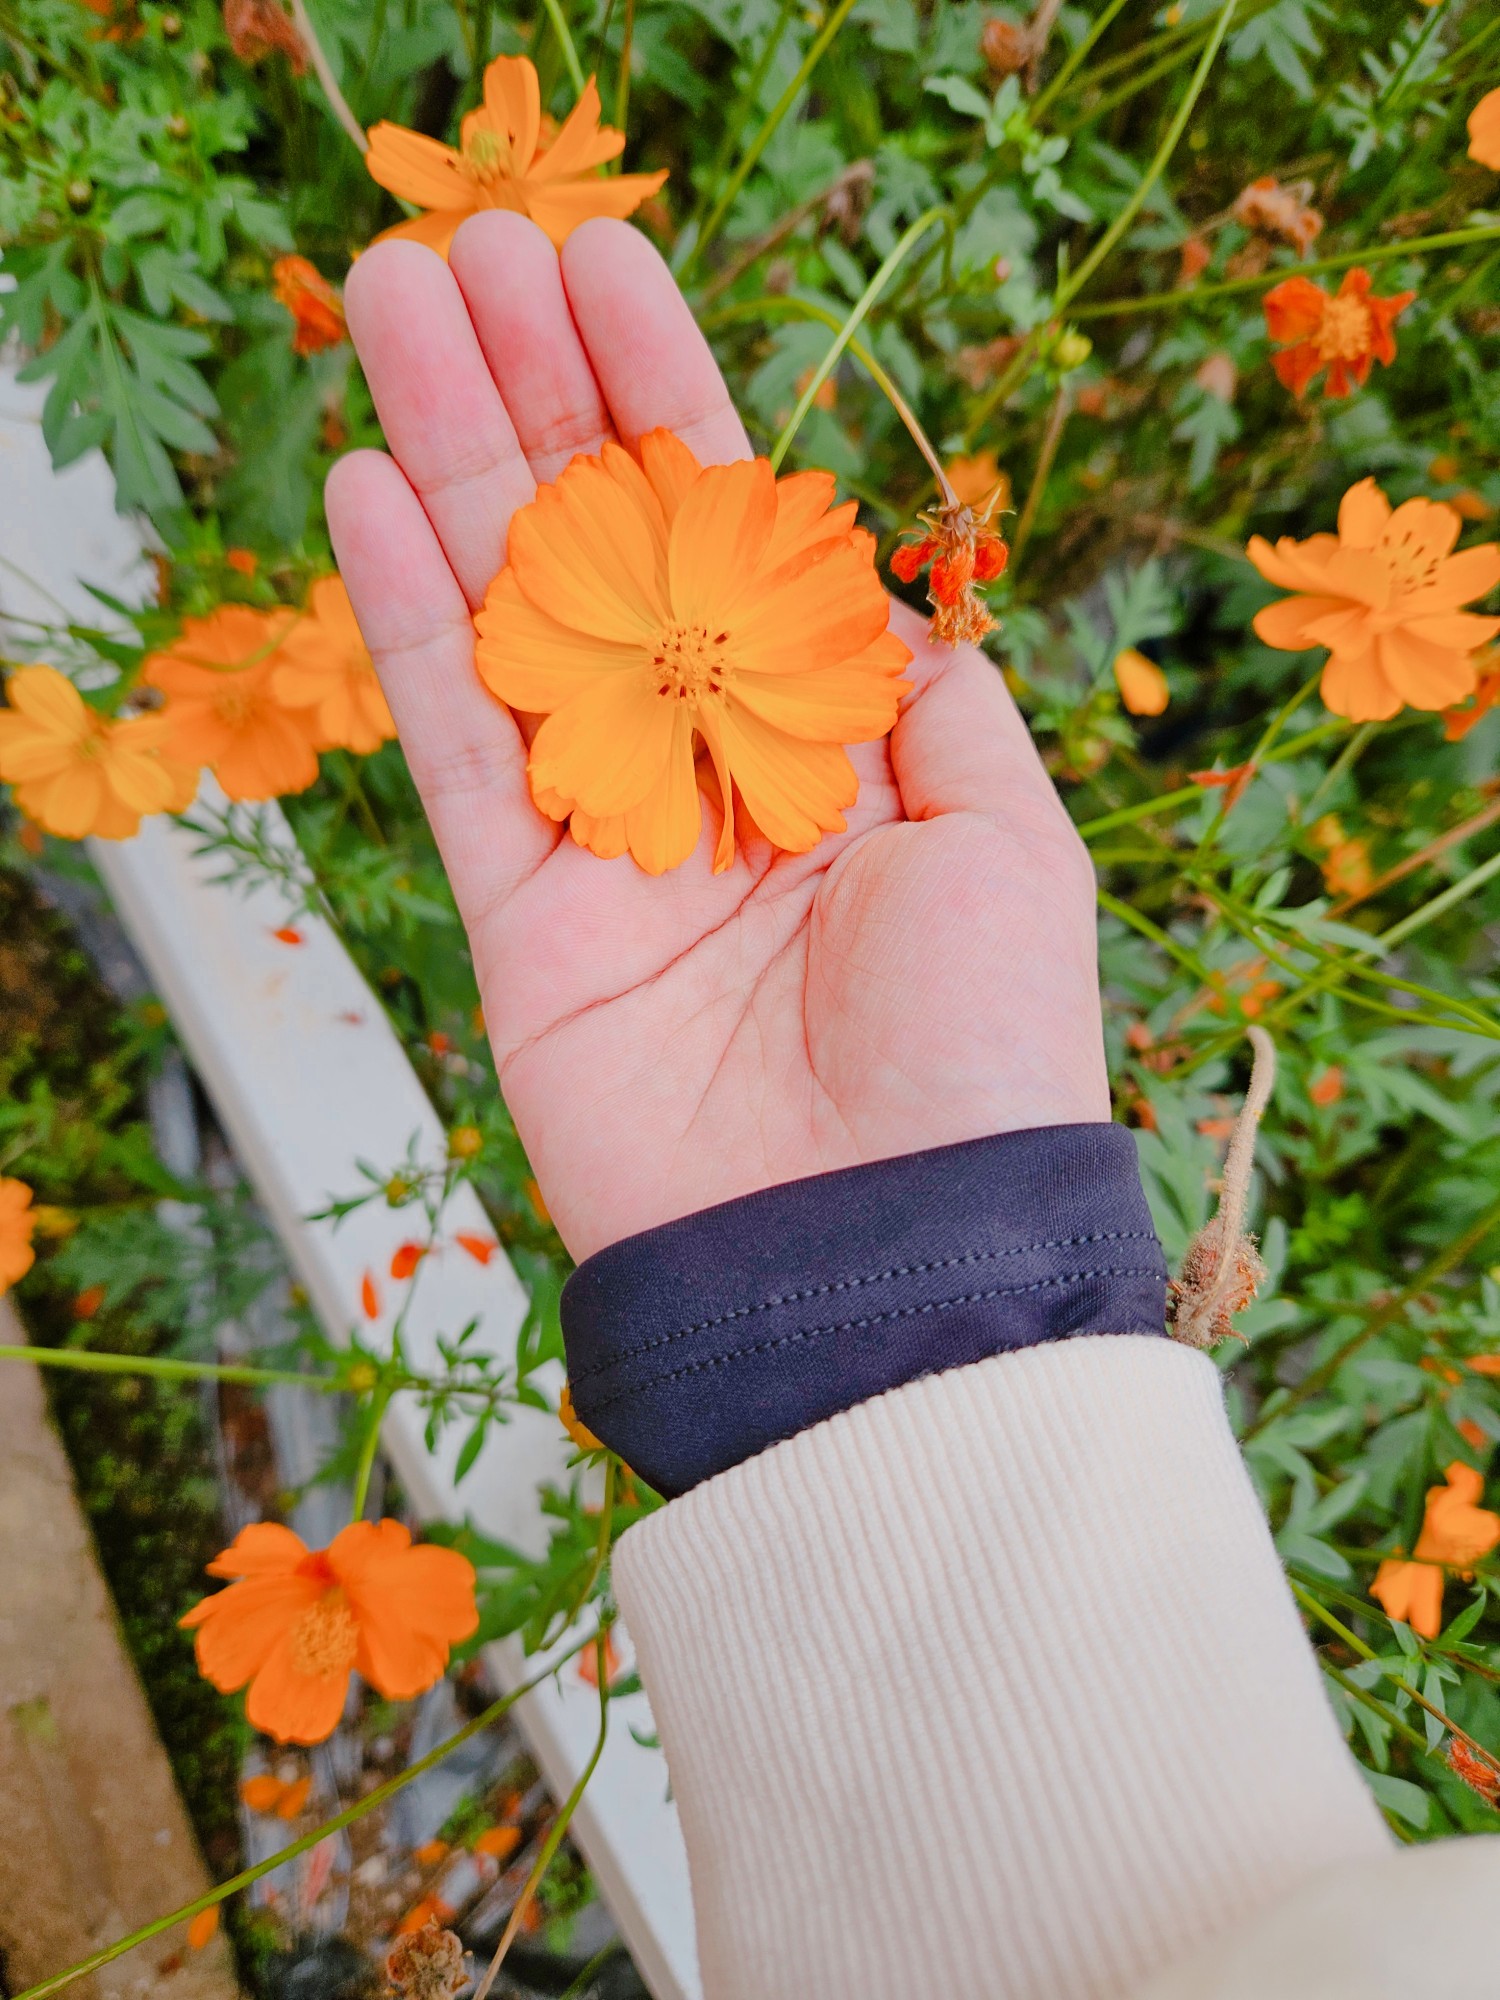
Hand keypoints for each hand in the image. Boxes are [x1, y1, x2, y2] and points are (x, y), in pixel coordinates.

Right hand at [326, 215, 1107, 1263]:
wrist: (886, 1249)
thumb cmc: (985, 1052)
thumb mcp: (1012, 845)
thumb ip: (934, 702)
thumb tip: (890, 592)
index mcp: (831, 741)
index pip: (734, 531)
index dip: (667, 393)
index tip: (604, 264)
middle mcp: (711, 772)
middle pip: (604, 549)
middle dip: (537, 398)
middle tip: (462, 247)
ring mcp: (606, 841)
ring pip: (510, 617)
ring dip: (451, 462)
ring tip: (394, 311)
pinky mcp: (523, 922)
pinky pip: (454, 747)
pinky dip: (406, 622)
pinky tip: (365, 488)